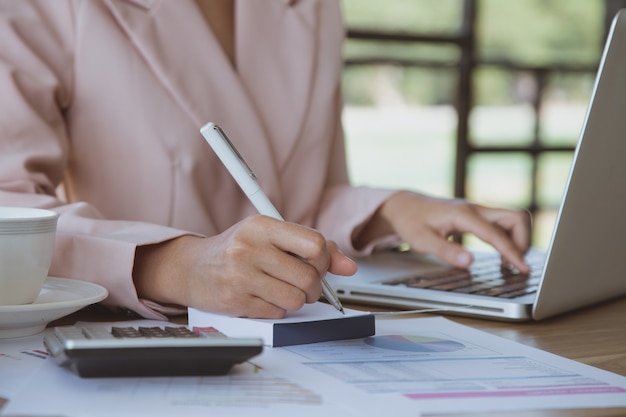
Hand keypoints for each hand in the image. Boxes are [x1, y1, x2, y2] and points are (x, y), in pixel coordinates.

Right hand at [133, 215, 356, 317]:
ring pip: (296, 298)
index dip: (324, 260)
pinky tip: (262, 297)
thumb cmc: (236, 250)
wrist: (191, 268)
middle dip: (314, 286)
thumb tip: (349, 266)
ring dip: (296, 300)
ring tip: (281, 290)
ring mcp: (241, 275)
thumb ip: (311, 248)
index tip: (318, 265)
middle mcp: (250, 247)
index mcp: (262, 225)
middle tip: (304, 285)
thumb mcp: (270, 237)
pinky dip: (277, 308)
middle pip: (309, 276)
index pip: (314, 244)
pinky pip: (277, 312)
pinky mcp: (235, 301)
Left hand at [355, 191, 530, 272]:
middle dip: (523, 241)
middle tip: (516, 265)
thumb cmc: (411, 222)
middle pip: (516, 218)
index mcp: (463, 214)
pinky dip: (508, 239)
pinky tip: (501, 256)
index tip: (523, 269)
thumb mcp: (421, 241)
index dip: (512, 252)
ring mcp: (478, 211)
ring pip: (512, 220)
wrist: (404, 206)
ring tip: (509, 264)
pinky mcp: (477, 216)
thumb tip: (469, 261)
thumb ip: (446, 251)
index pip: (496, 234)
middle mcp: (475, 209)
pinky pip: (503, 224)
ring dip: (517, 240)